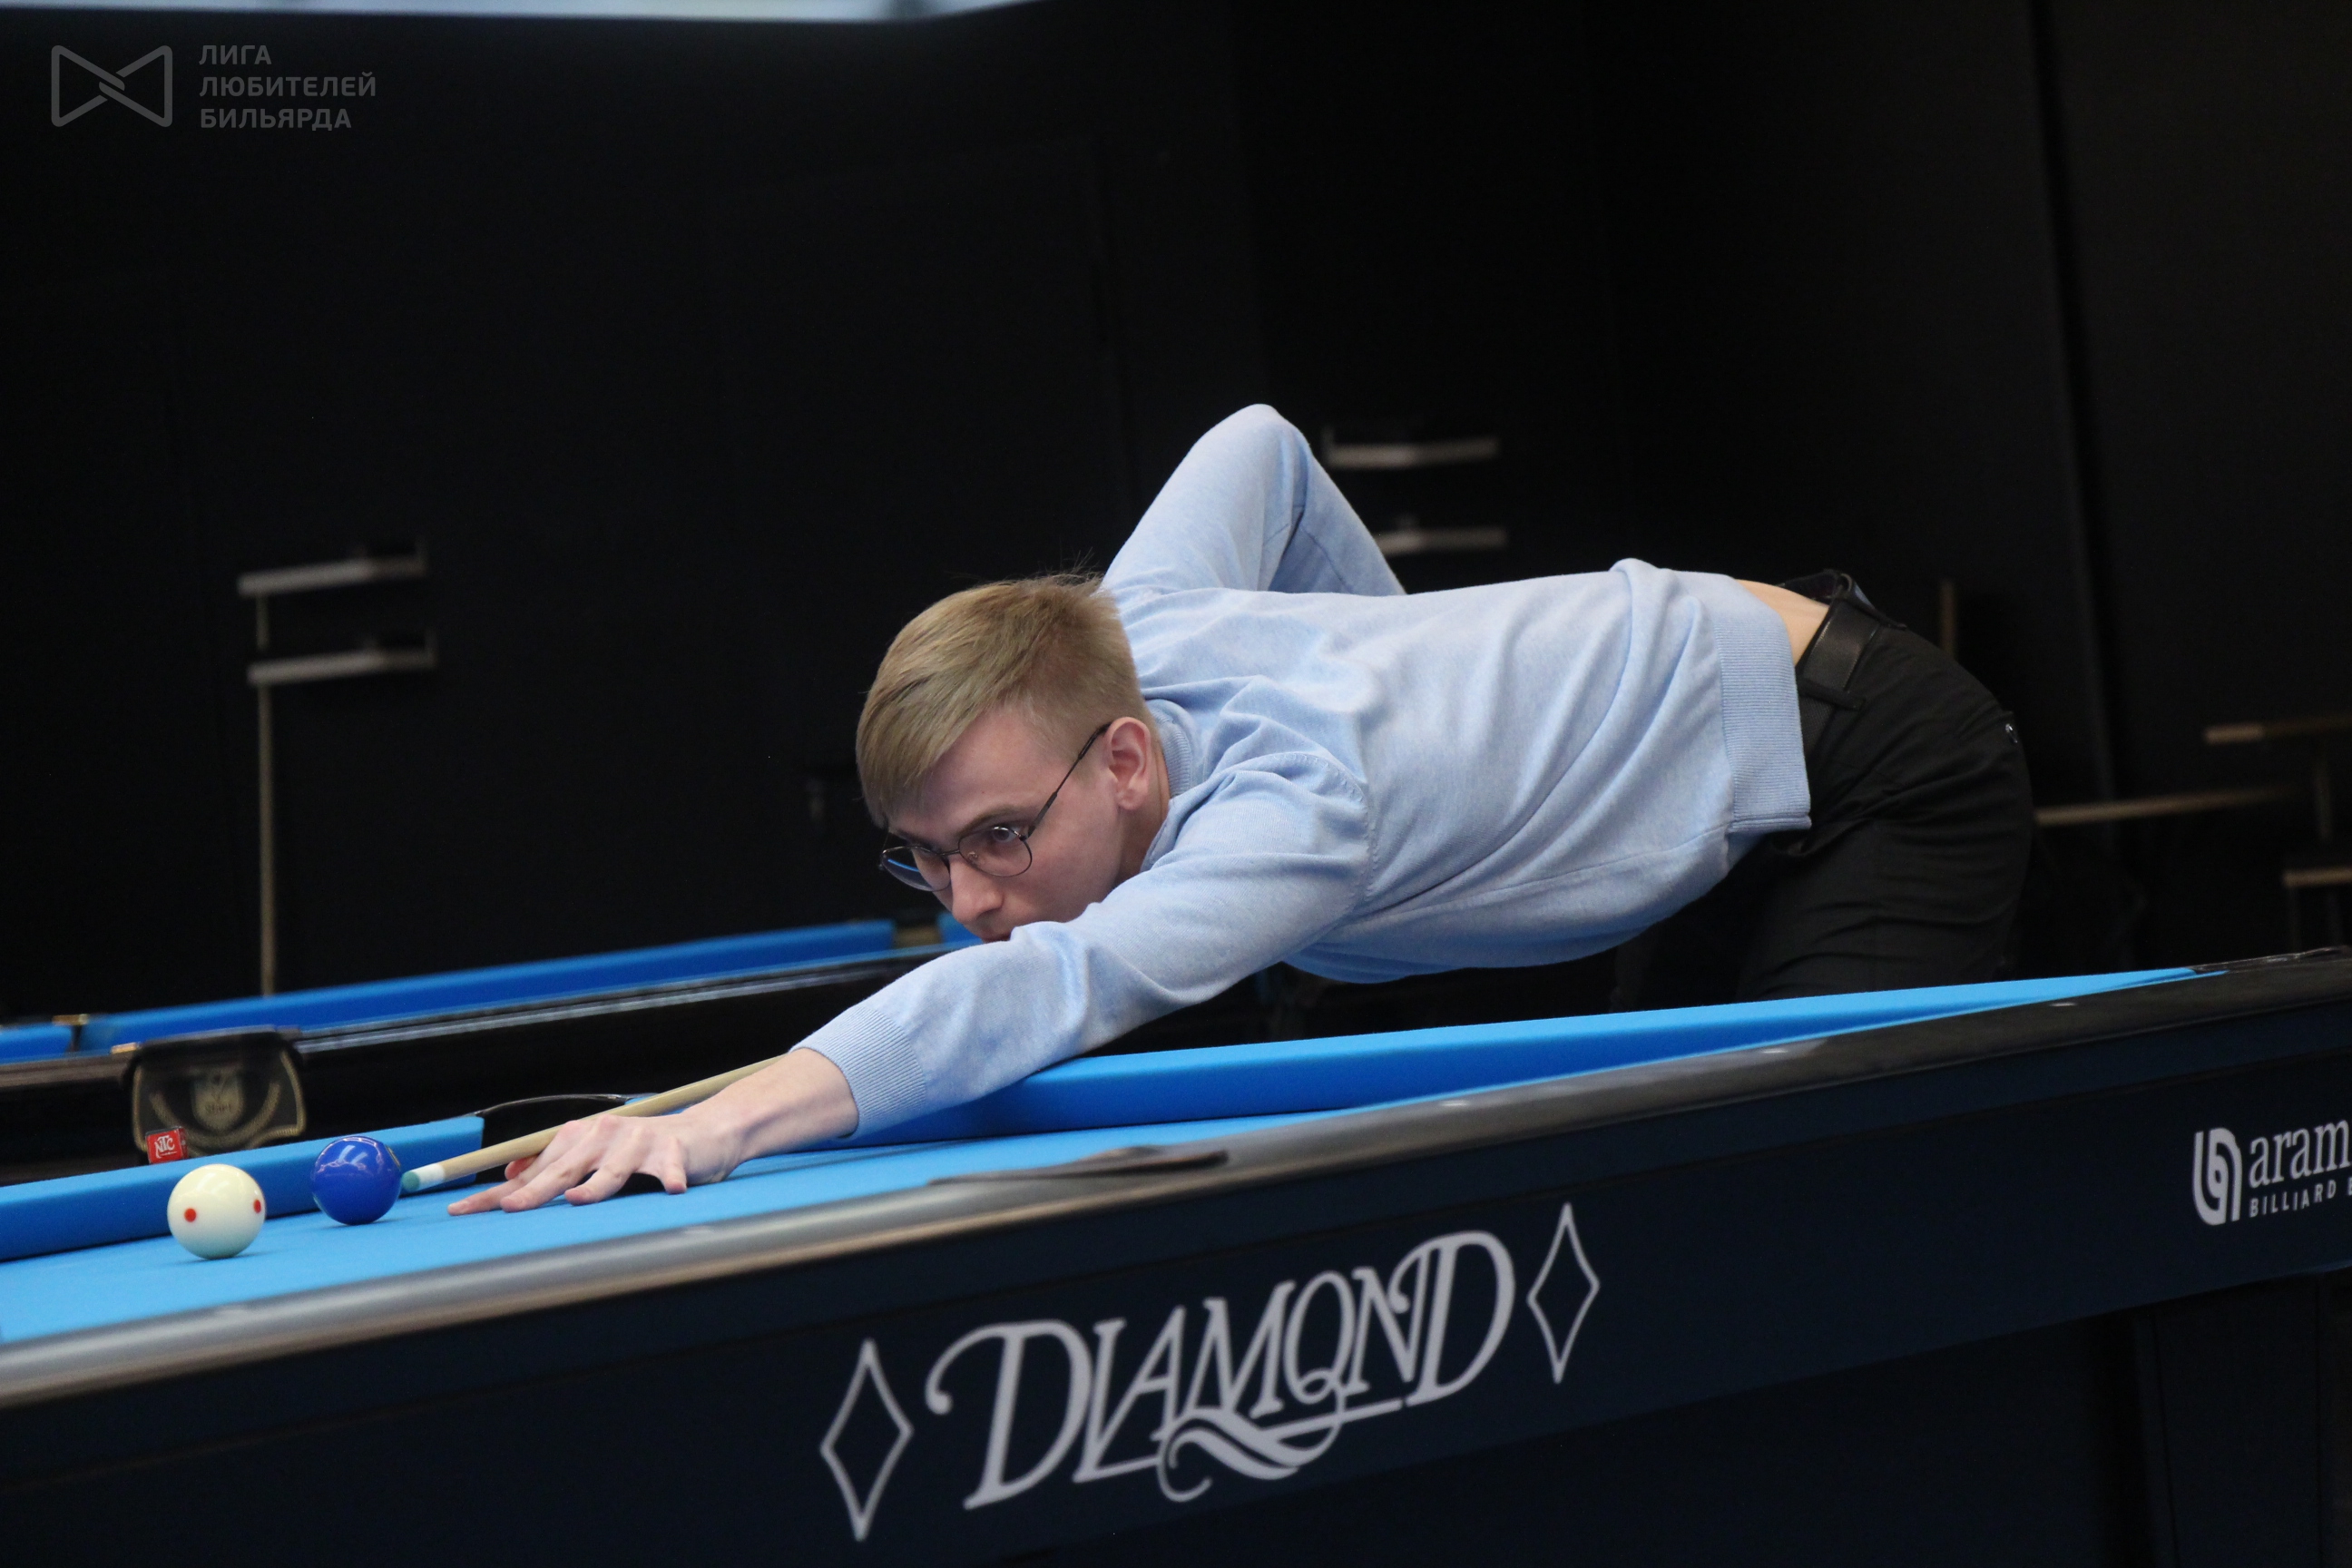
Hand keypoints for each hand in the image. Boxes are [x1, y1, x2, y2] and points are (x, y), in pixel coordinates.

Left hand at [445, 1107, 734, 1214]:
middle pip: (563, 1170)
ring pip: (612, 1170)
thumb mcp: (593, 1155)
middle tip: (509, 1211)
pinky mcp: (673, 1151)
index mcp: (578, 1138)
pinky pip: (669, 1169)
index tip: (460, 1210)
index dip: (496, 1193)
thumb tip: (511, 1173)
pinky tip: (674, 1189)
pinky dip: (671, 1179)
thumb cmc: (640, 1151)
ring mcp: (638, 1142)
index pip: (530, 1170)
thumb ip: (555, 1165)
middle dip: (534, 1192)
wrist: (701, 1133)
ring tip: (578, 1201)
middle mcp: (603, 1135)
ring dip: (596, 1186)